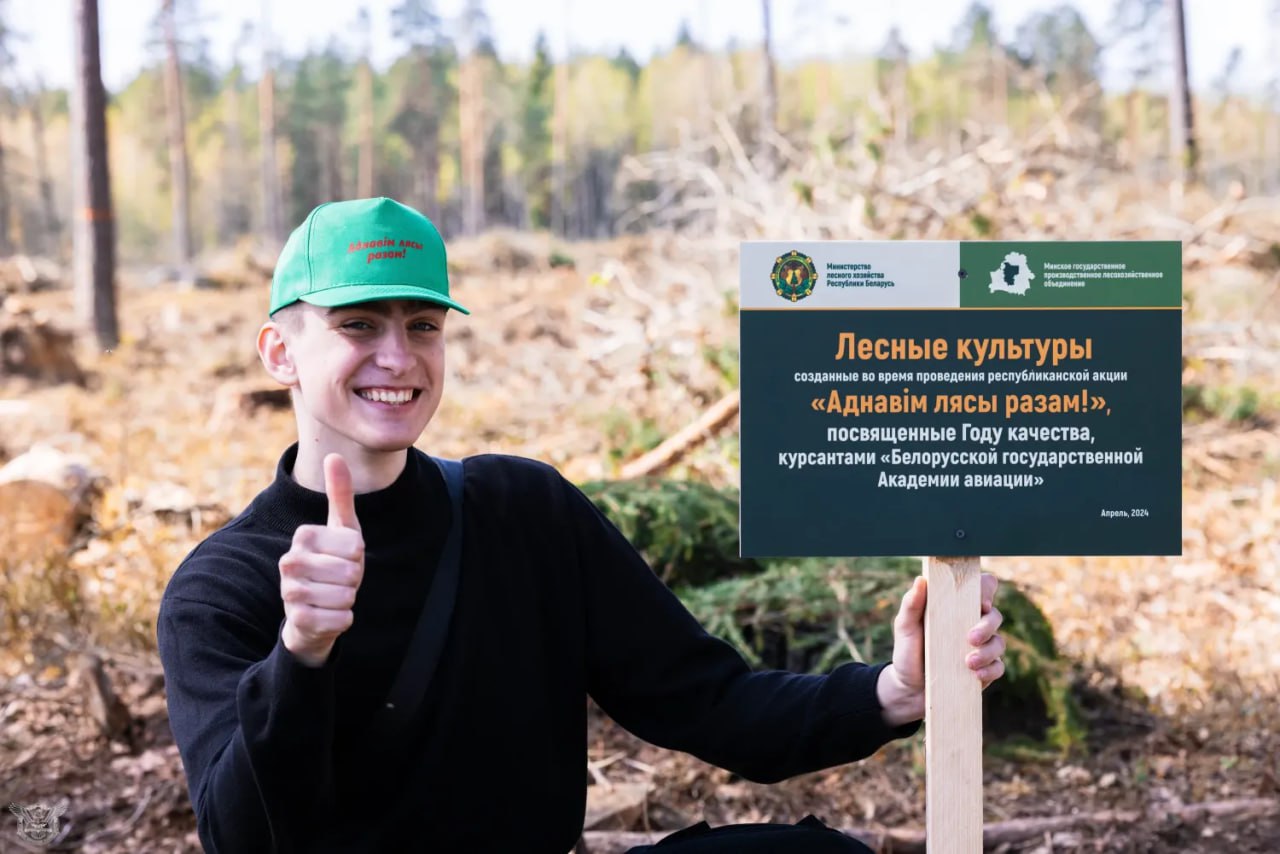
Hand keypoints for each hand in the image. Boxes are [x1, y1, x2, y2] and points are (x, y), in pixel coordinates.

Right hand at [279, 453, 364, 666]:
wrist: (312, 610)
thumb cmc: (332, 562)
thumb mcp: (341, 528)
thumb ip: (339, 494)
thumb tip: (334, 455)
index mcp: (303, 536)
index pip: (355, 546)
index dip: (358, 556)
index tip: (344, 557)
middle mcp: (289, 562)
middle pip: (351, 572)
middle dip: (354, 579)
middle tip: (339, 579)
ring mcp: (289, 592)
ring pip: (346, 596)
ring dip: (349, 599)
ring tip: (334, 595)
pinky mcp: (297, 620)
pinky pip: (342, 620)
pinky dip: (344, 619)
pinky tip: (329, 614)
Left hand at [876, 572, 1005, 726]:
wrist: (908, 689)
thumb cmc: (907, 652)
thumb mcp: (905, 627)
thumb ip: (912, 604)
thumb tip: (921, 580)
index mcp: (956, 609)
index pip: (981, 589)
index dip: (986, 589)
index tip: (980, 602)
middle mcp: (972, 625)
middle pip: (995, 616)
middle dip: (987, 625)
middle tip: (970, 638)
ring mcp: (980, 648)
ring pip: (999, 642)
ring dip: (987, 651)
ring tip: (968, 663)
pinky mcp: (984, 670)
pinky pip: (998, 667)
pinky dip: (990, 670)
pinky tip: (976, 675)